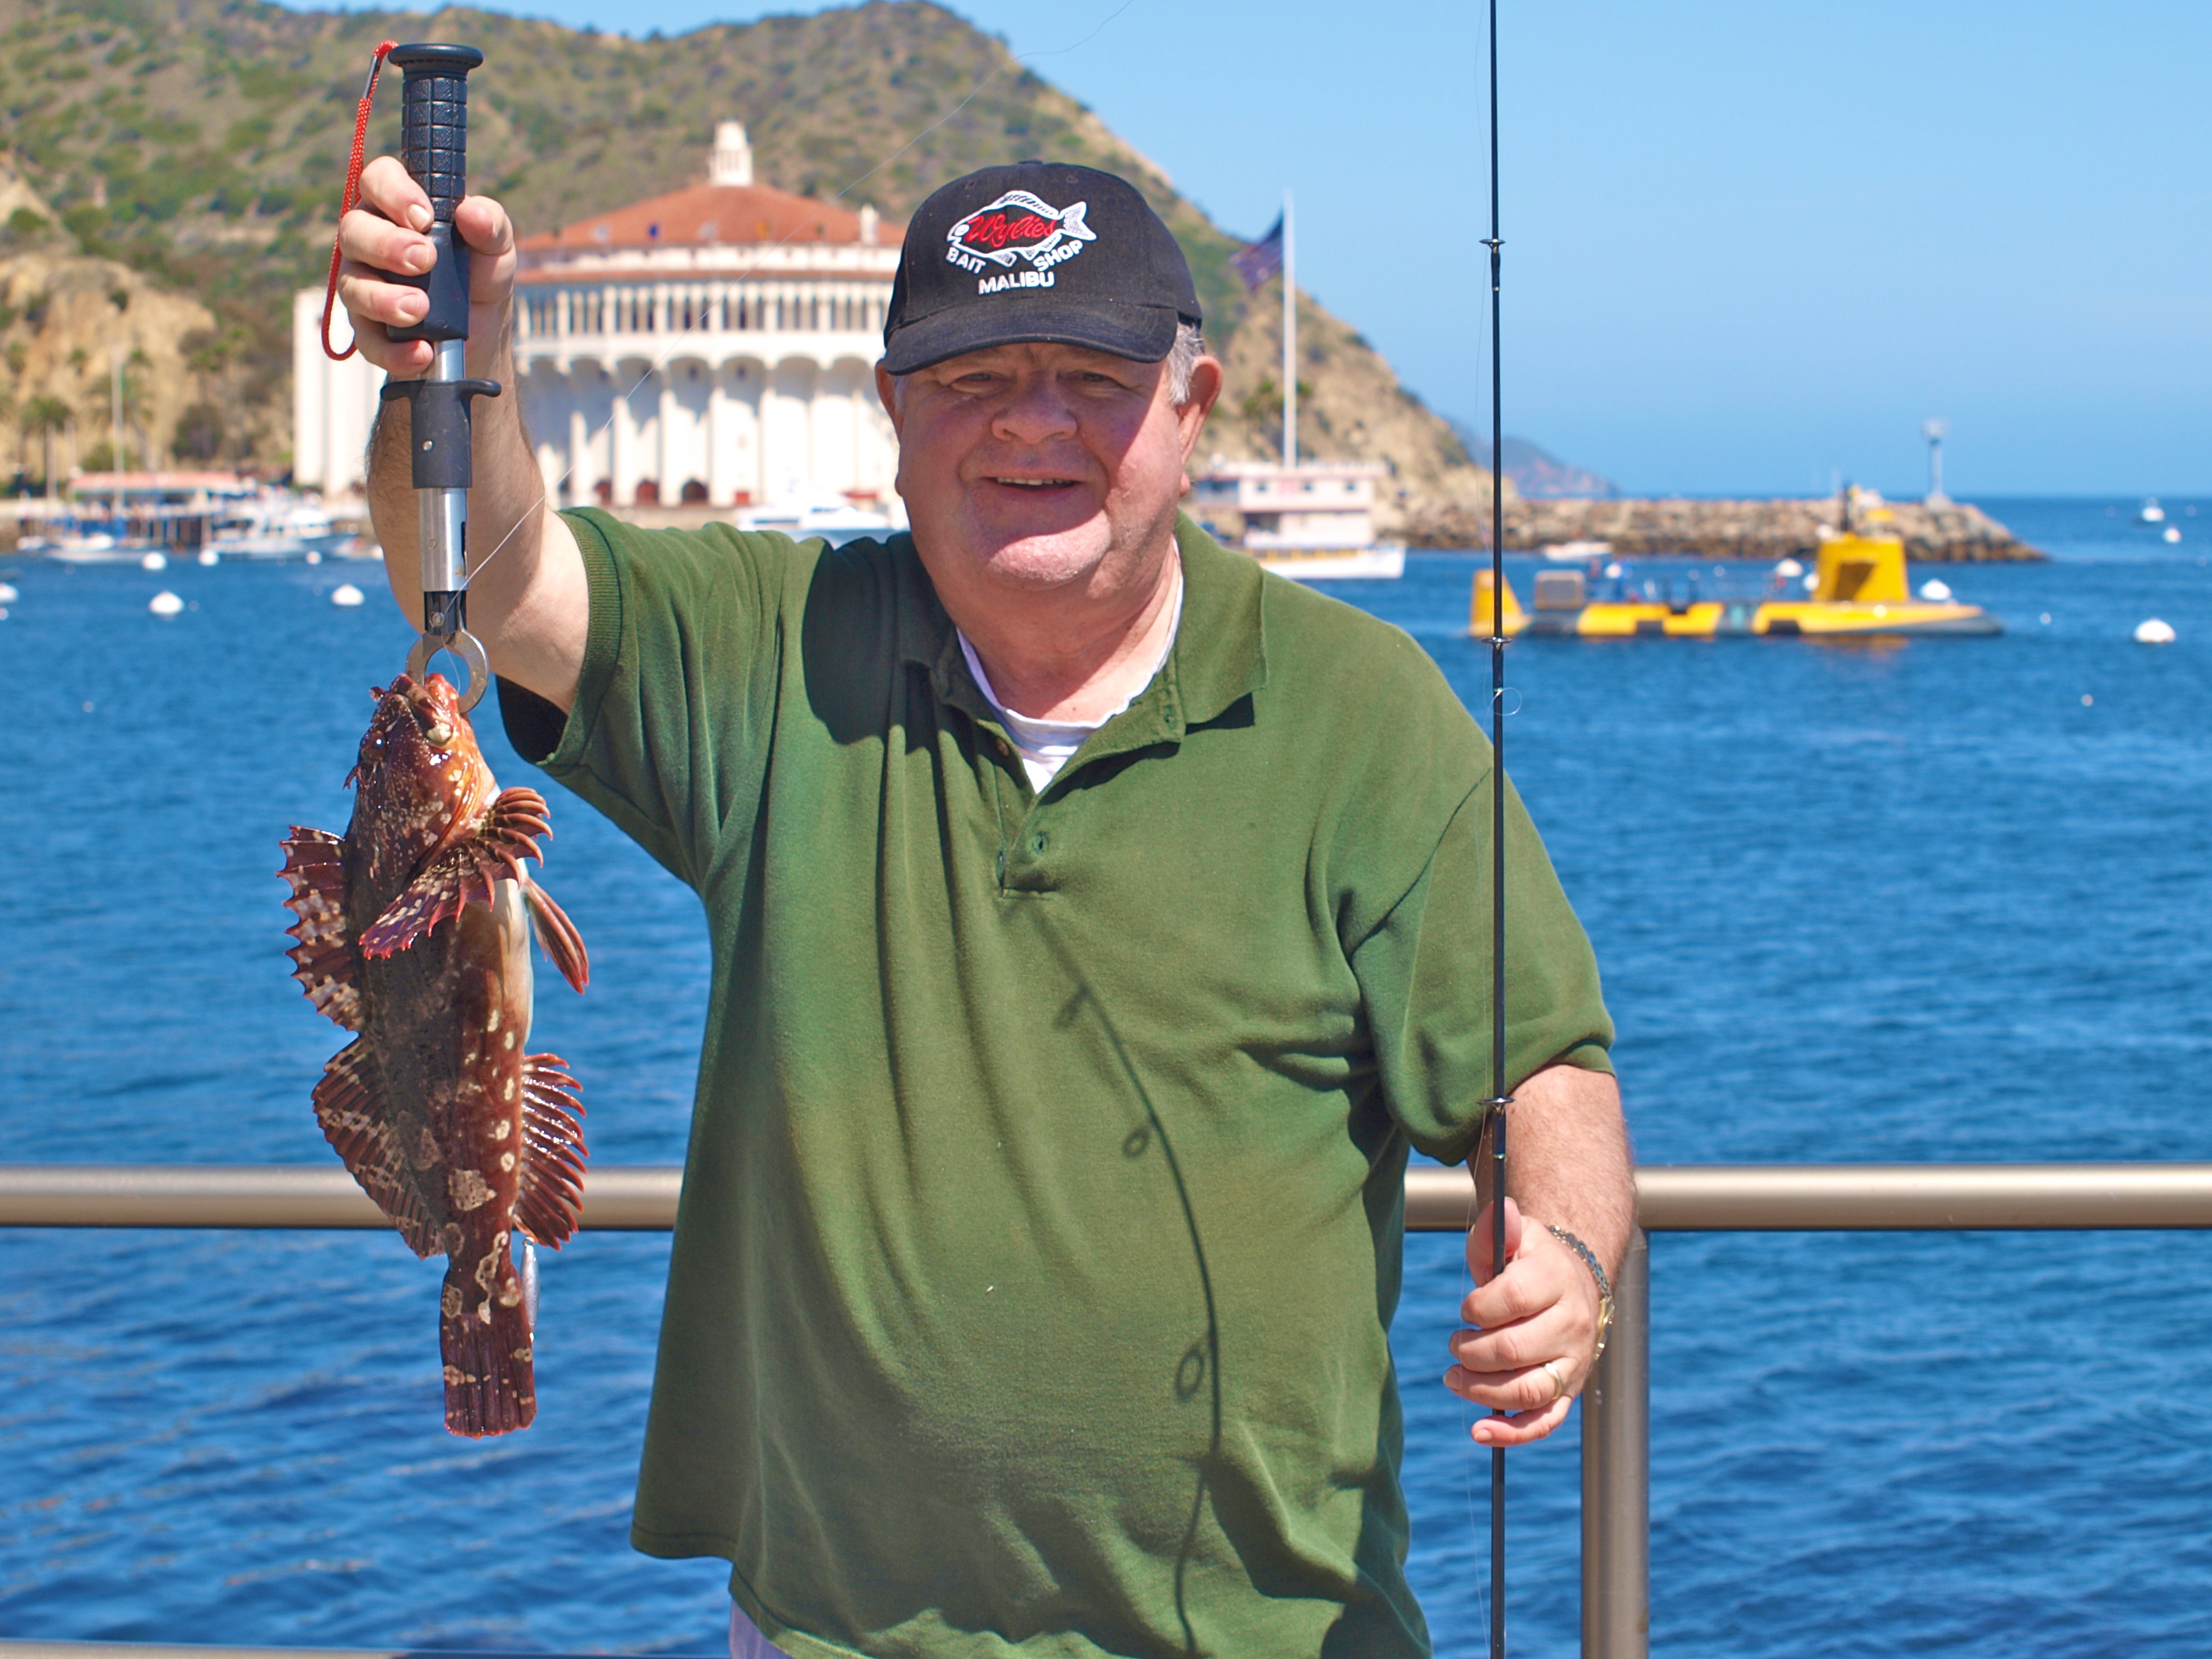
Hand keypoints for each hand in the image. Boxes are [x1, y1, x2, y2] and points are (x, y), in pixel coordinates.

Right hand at [334, 156, 516, 378]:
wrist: (481, 331)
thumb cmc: (479, 273)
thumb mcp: (496, 247)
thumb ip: (490, 224)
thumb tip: (472, 213)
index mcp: (396, 206)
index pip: (377, 179)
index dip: (393, 193)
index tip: (424, 218)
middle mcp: (369, 240)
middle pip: (354, 229)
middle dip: (386, 245)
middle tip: (423, 261)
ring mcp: (363, 283)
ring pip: (352, 285)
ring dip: (383, 299)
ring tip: (420, 309)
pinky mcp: (368, 328)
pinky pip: (367, 340)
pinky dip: (393, 349)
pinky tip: (421, 351)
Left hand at [1444, 1196, 1603, 1446]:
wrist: (1571, 1282)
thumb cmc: (1528, 1261)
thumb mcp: (1513, 1238)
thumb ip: (1497, 1230)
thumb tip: (1501, 1208)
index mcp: (1557, 1281)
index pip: (1513, 1299)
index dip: (1477, 1307)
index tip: (1466, 1308)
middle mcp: (1573, 1324)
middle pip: (1515, 1349)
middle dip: (1471, 1351)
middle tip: (1455, 1344)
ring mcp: (1574, 1363)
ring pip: (1527, 1391)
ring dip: (1481, 1390)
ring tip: (1454, 1376)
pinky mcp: (1569, 1391)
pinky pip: (1545, 1423)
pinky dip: (1511, 1435)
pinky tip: (1479, 1433)